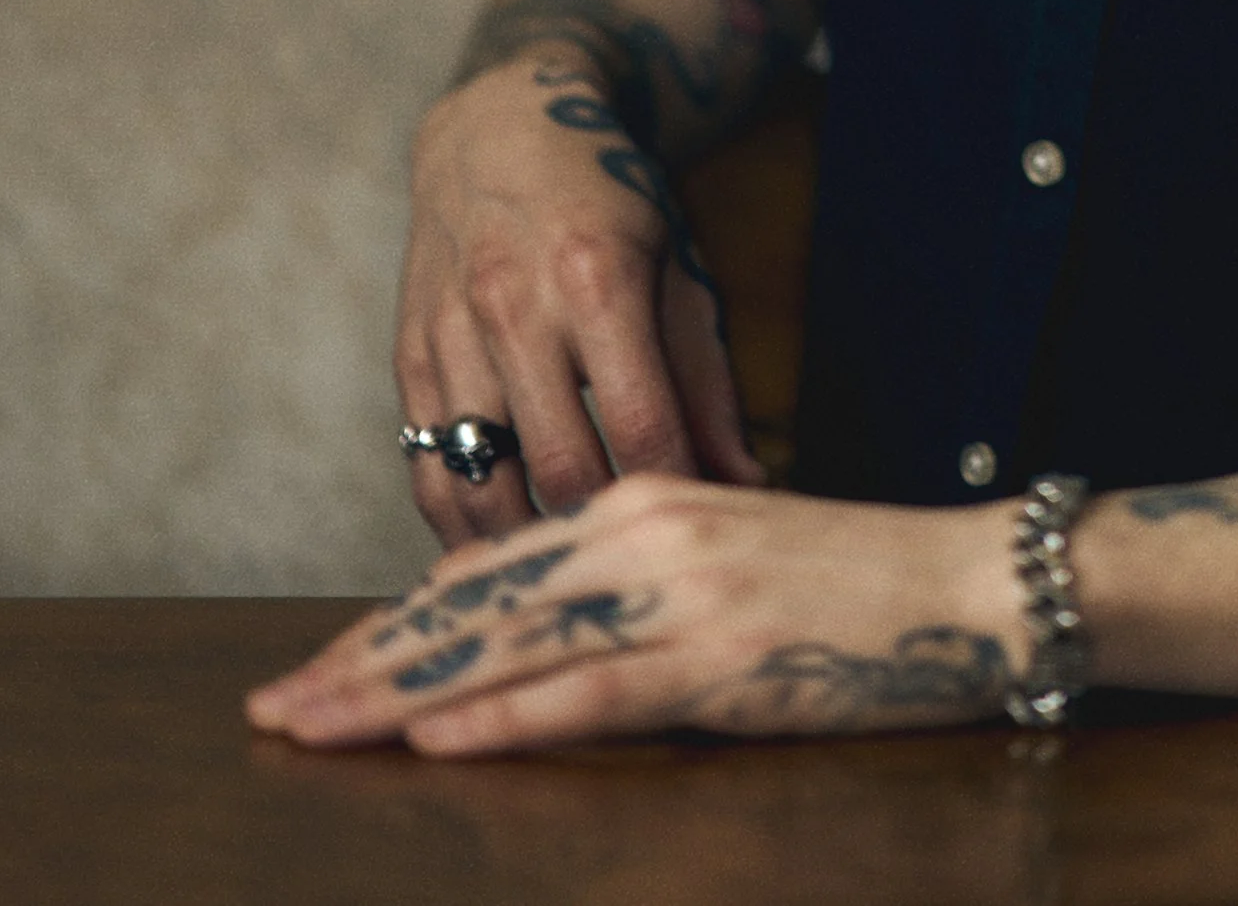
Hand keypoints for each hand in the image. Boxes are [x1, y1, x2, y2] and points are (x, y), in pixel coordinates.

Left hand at [247, 478, 1021, 751]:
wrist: (963, 582)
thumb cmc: (847, 581)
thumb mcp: (721, 555)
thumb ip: (625, 581)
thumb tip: (524, 620)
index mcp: (643, 500)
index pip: (487, 567)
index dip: (393, 624)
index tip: (319, 668)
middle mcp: (644, 530)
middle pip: (475, 605)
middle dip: (364, 662)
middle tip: (274, 708)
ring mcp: (678, 593)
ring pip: (510, 645)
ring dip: (400, 693)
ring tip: (316, 727)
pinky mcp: (715, 656)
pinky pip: (590, 692)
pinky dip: (508, 718)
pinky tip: (441, 737)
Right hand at [397, 56, 763, 545]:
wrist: (501, 129)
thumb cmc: (609, 203)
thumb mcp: (678, 268)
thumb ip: (708, 383)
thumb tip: (746, 486)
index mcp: (598, 279)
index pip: (643, 427)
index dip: (677, 494)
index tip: (703, 537)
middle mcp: (516, 307)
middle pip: (560, 467)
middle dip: (606, 531)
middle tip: (641, 571)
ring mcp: (451, 334)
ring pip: (481, 485)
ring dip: (526, 547)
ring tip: (569, 582)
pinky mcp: (408, 356)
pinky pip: (427, 469)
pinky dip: (460, 526)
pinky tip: (497, 558)